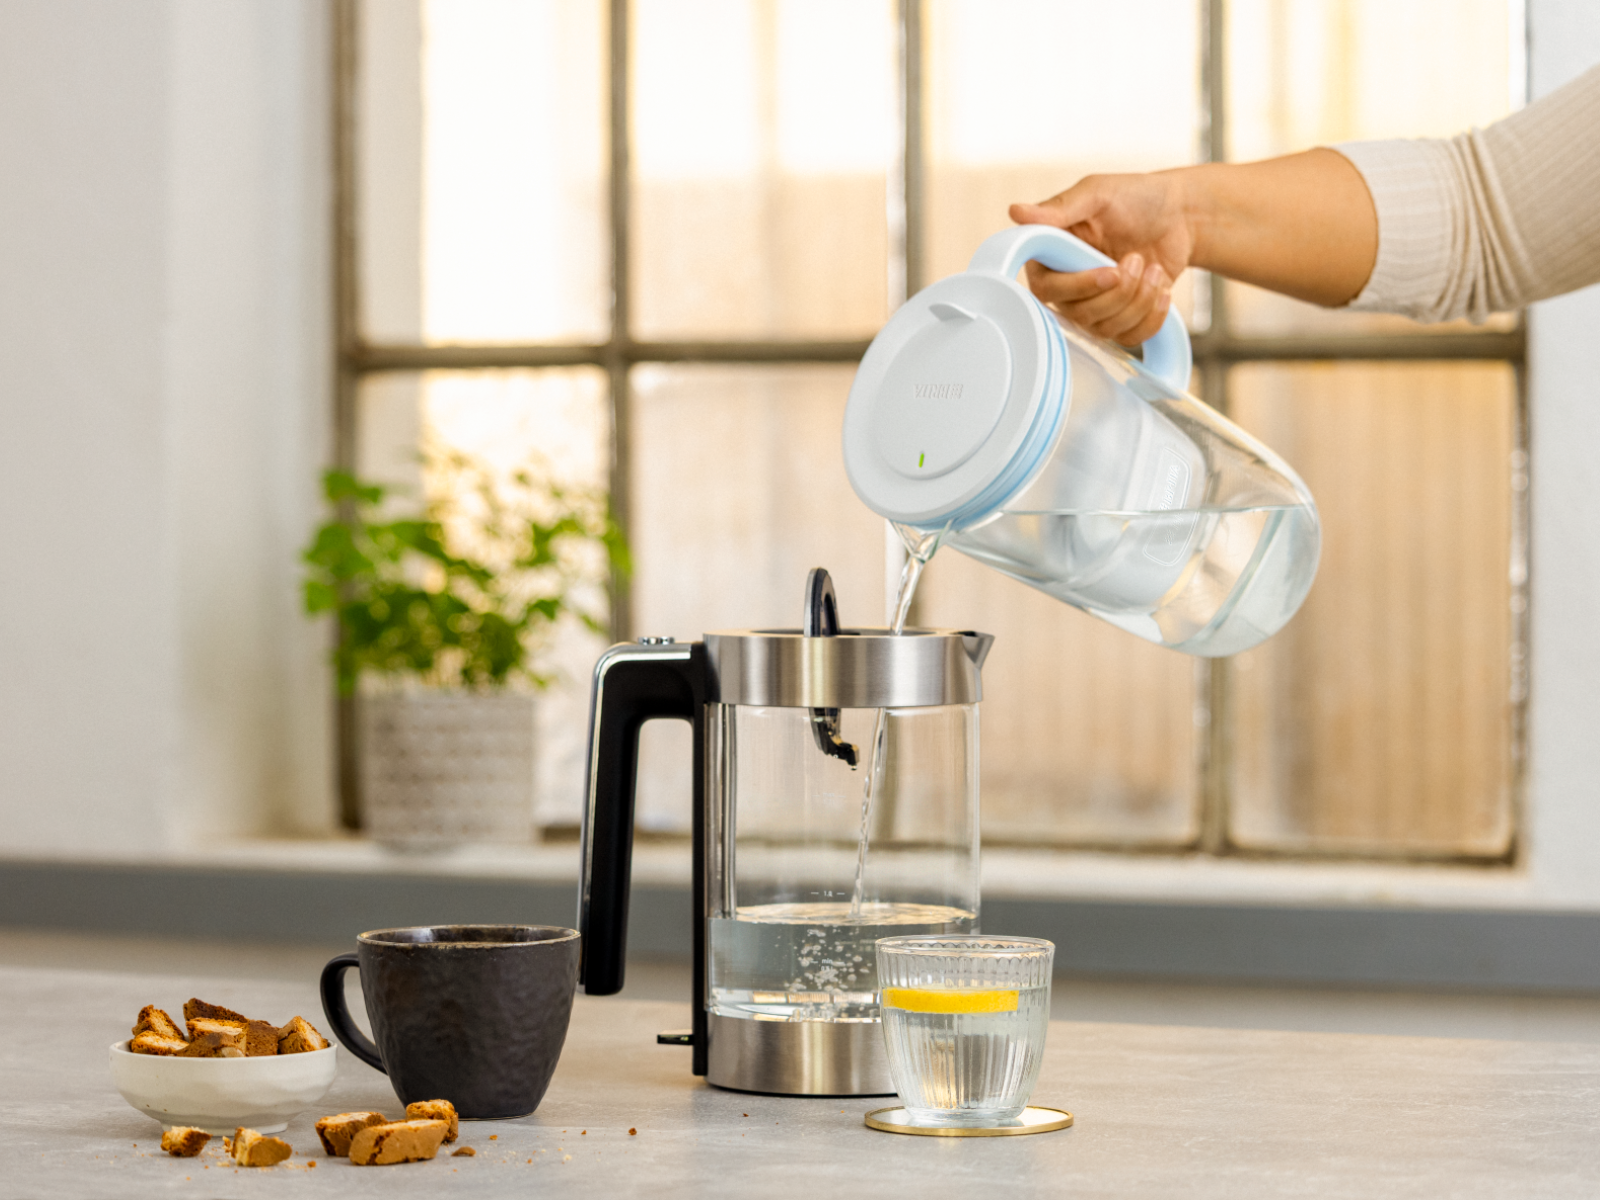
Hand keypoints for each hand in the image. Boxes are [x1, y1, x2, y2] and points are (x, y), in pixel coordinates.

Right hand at [1009, 170, 1195, 346]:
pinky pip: (1129, 338)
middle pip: (1078, 314)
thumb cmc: (1134, 198)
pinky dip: (1152, 315)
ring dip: (1139, 300)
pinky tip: (1161, 288)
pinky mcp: (1119, 320)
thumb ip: (1058, 208)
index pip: (1046, 290)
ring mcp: (1093, 307)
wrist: (1177, 215)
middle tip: (1138, 258)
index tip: (1111, 271)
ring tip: (1153, 267)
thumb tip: (1016, 212)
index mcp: (1052, 257)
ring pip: (1105, 329)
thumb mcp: (1096, 194)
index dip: (1079, 286)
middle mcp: (1067, 287)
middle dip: (1118, 291)